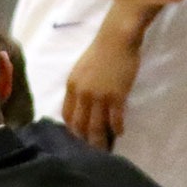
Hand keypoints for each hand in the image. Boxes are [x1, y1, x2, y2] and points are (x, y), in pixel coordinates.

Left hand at [64, 23, 141, 149]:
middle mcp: (82, 94)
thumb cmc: (102, 49)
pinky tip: (119, 132)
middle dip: (84, 139)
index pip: (67, 115)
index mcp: (72, 86)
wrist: (117, 38)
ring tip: (104, 148)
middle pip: (80, 124)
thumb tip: (81, 102)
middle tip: (90, 149)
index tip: (78, 135)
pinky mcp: (116, 96)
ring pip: (96, 126)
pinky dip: (117, 128)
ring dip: (100, 140)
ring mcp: (99, 96)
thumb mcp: (82, 68)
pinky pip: (115, 119)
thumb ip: (79, 85)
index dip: (72, 128)